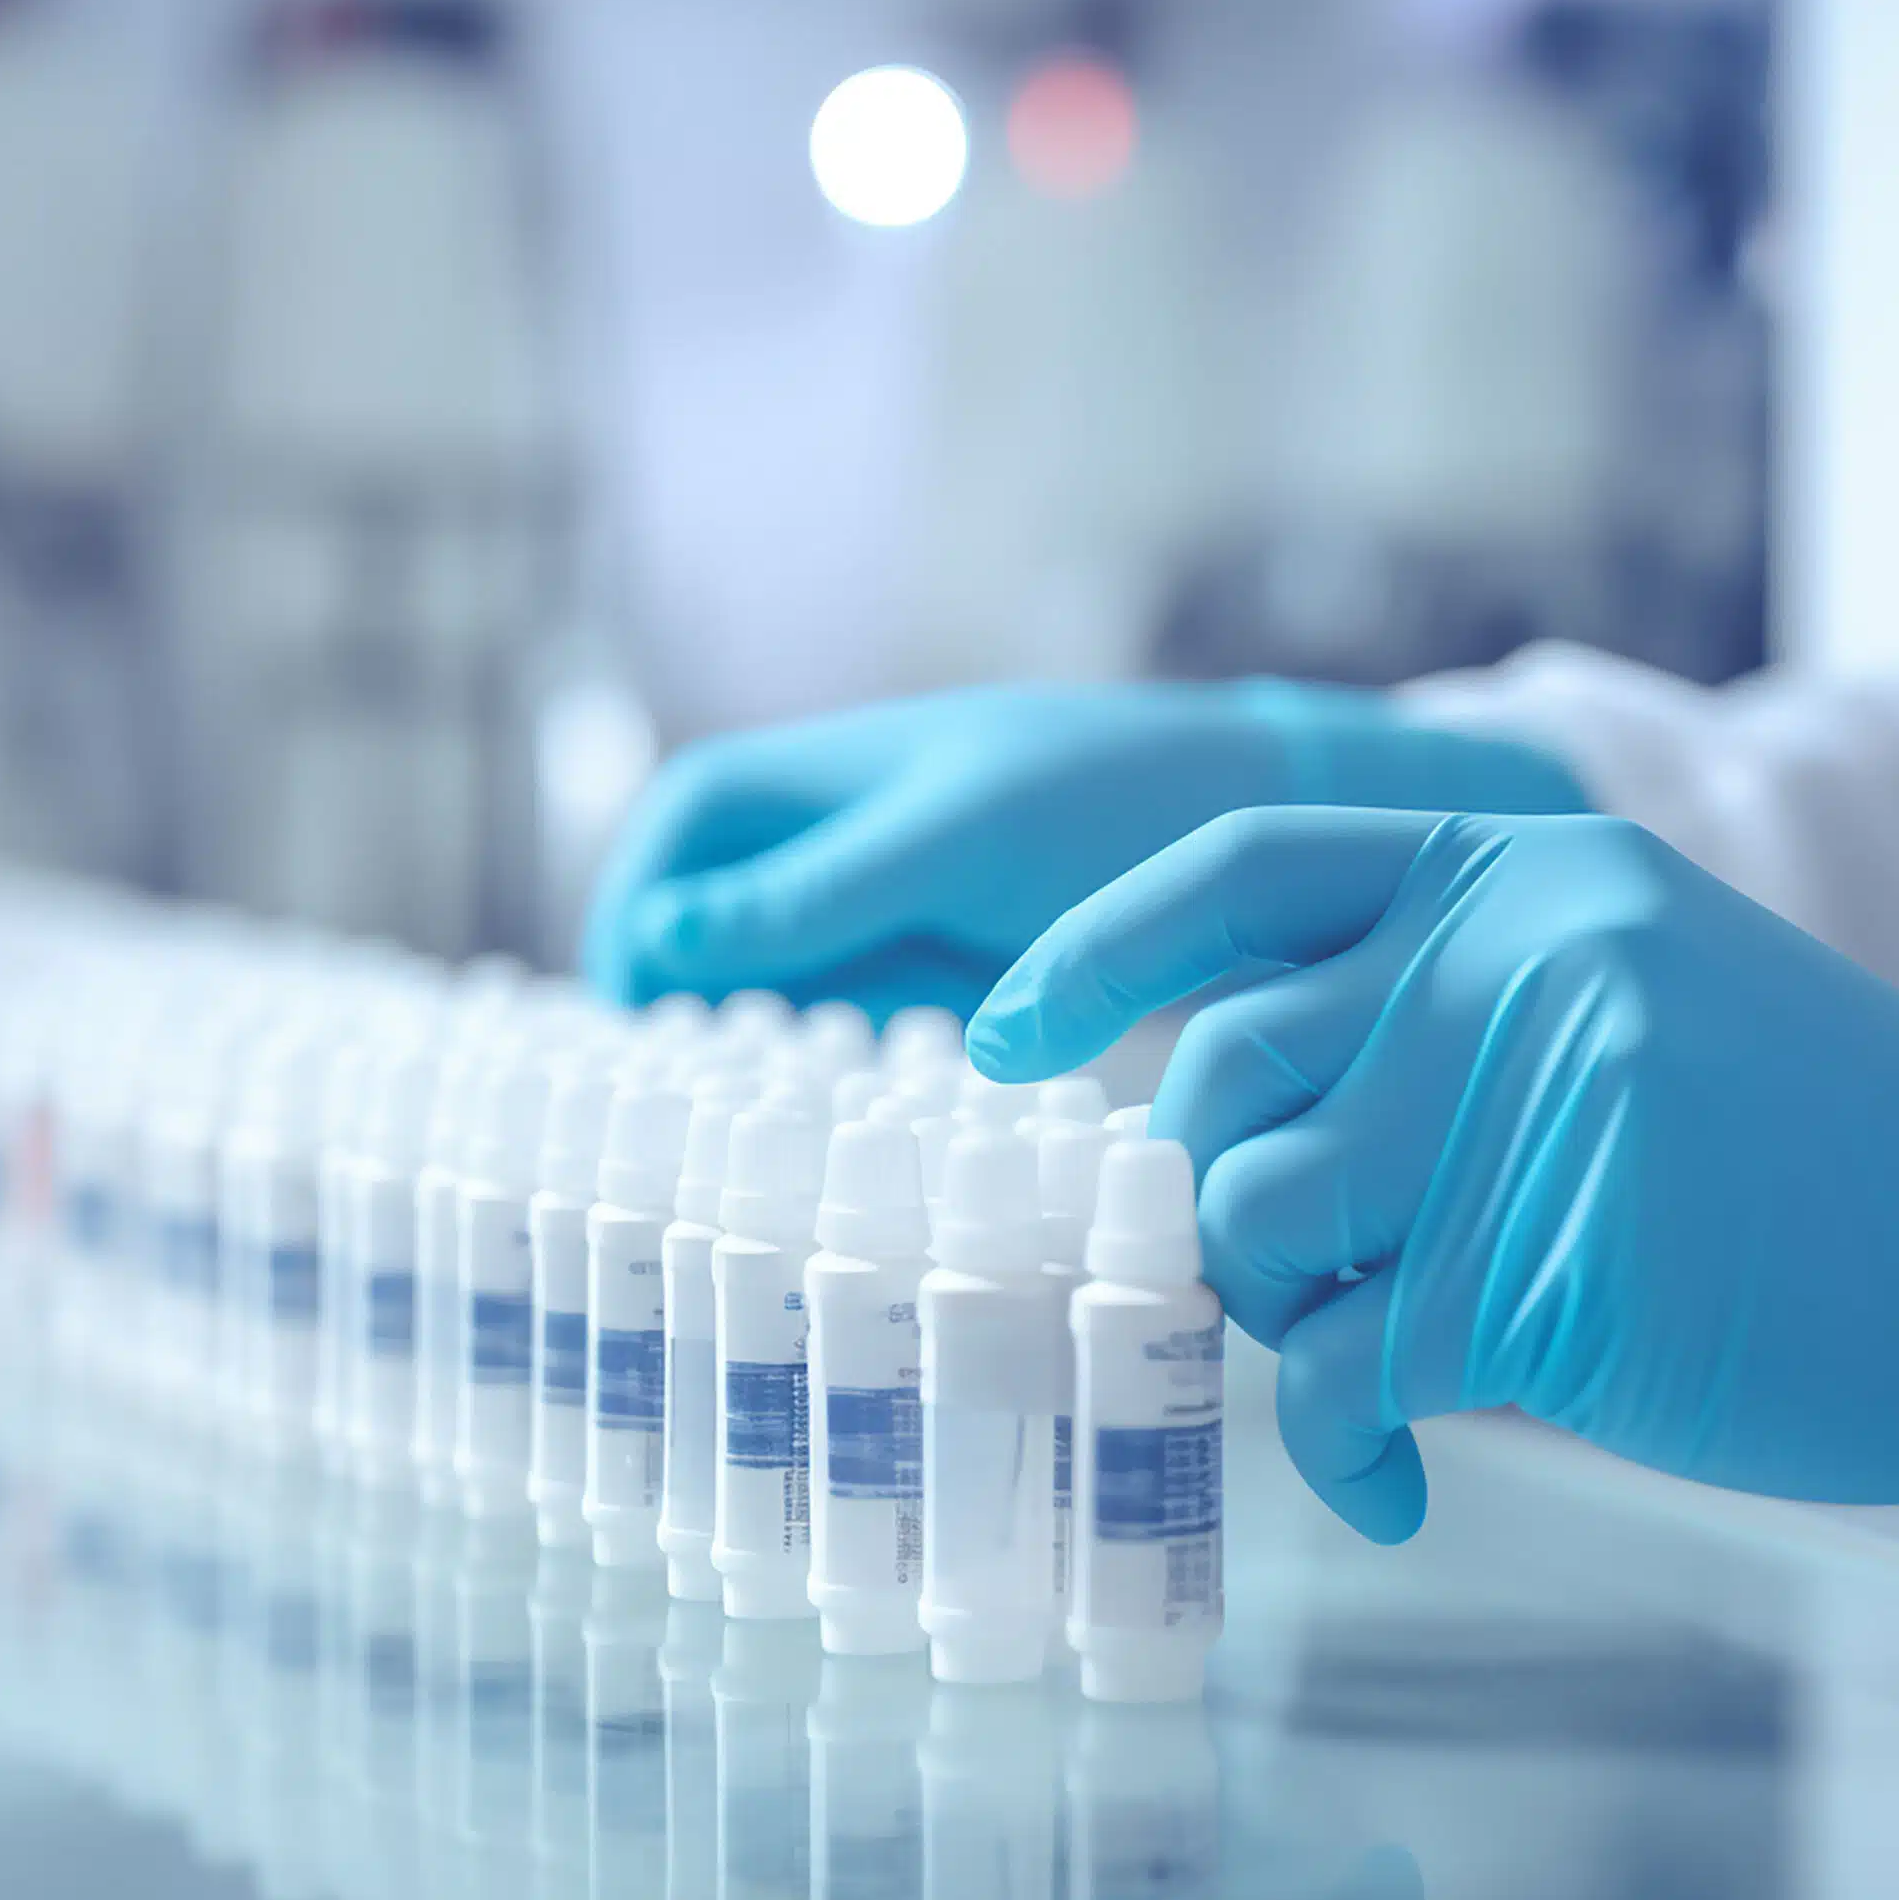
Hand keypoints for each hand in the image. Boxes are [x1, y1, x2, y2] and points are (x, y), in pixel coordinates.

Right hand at [581, 682, 1585, 1016]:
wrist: (1266, 811)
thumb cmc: (1114, 793)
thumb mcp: (955, 843)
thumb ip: (815, 894)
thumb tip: (660, 942)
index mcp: (834, 769)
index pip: (686, 822)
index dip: (639, 906)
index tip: (632, 1011)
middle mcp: (855, 830)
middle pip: (721, 903)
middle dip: (686, 989)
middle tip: (677, 1100)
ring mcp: (907, 894)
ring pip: (788, 966)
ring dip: (761, 1036)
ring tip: (749, 1130)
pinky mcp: (961, 953)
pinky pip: (866, 1006)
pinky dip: (844, 1058)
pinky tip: (856, 1116)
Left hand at [968, 808, 1898, 1548]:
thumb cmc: (1810, 1148)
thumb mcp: (1626, 989)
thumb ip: (1435, 1008)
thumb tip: (1218, 1118)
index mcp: (1514, 867)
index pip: (1238, 868)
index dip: (1096, 950)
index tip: (1000, 1033)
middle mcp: (1508, 959)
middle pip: (1219, 1078)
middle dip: (1208, 1202)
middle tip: (1293, 1282)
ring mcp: (1526, 1108)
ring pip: (1256, 1220)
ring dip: (1274, 1319)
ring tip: (1373, 1357)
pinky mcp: (1545, 1276)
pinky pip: (1343, 1370)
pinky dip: (1338, 1448)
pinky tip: (1395, 1482)